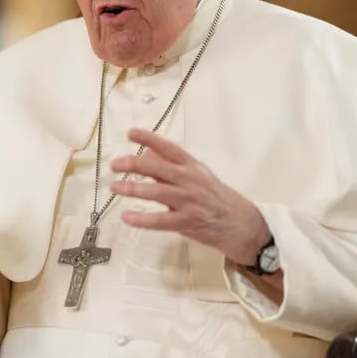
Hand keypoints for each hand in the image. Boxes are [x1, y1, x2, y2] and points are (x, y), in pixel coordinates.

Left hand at [108, 128, 268, 266]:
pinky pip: (161, 220)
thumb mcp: (197, 176)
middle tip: (115, 163)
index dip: (149, 138)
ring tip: (114, 188)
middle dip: (135, 164)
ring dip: (133, 189)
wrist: (242, 224)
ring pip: (158, 192)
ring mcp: (190, 201)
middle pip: (159, 168)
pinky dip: (142, 219)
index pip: (169, 148)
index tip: (131, 133)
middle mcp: (190, 181)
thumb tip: (146, 152)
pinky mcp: (188, 222)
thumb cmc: (216, 198)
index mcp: (192, 167)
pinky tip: (127, 217)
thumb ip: (171, 166)